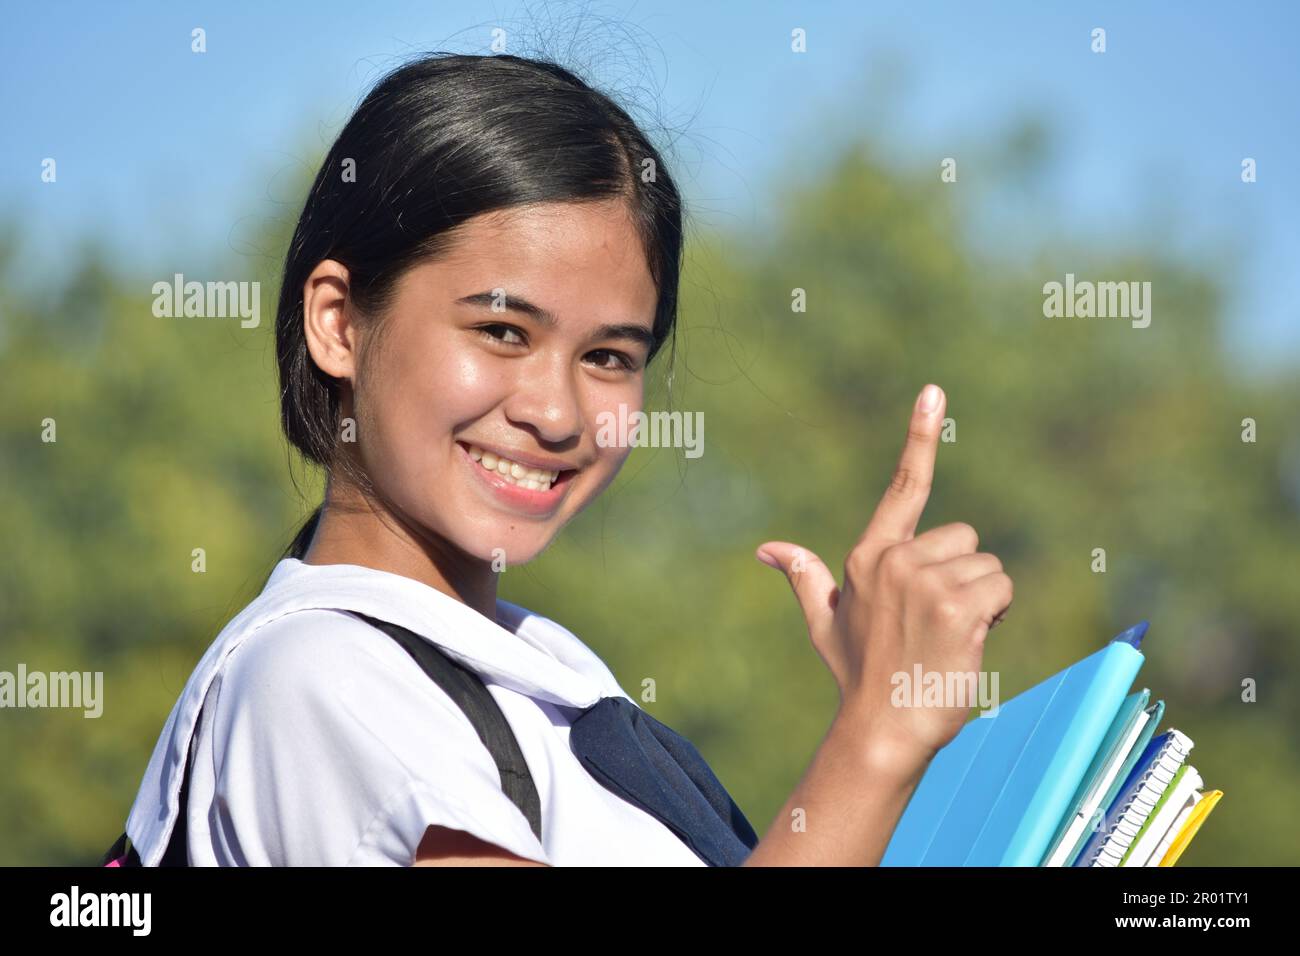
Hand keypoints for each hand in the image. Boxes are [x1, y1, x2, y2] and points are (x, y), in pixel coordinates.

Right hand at [756, 384, 1011, 764]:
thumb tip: (766, 547)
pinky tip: (967, 643)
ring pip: (988, 566)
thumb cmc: (860, 676)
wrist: (883, 729)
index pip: (903, 488)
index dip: (919, 436)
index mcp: (867, 557)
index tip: (934, 391)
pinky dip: (997, 615)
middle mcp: (894, 560)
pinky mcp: (957, 605)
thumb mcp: (825, 623)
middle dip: (963, 576)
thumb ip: (804, 575)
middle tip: (937, 623)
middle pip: (965, 539)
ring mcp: (924, 581)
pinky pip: (1001, 587)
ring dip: (982, 601)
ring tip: (949, 638)